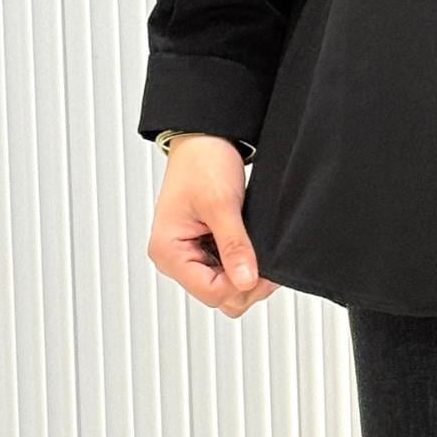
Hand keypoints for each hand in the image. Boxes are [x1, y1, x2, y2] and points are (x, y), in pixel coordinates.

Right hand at [147, 137, 275, 315]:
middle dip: (246, 284)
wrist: (203, 140)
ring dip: (247, 275)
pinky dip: (244, 265)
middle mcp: (175, 259)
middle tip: (268, 261)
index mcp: (168, 252)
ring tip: (260, 251)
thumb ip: (234, 245)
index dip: (241, 285)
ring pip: (225, 288)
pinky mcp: (203, 250)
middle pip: (218, 296)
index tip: (264, 269)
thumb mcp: (221, 204)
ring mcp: (190, 256)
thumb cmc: (201, 163)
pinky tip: (252, 248)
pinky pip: (226, 272)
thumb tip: (246, 281)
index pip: (211, 292)